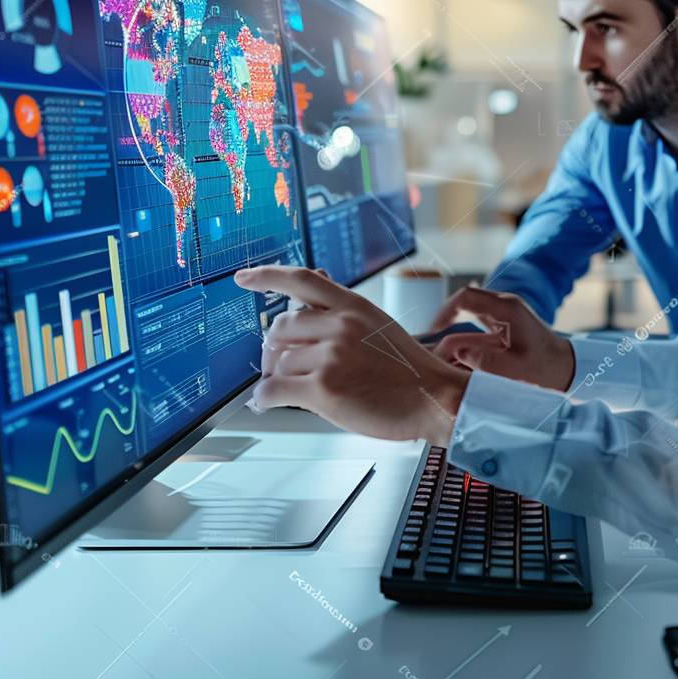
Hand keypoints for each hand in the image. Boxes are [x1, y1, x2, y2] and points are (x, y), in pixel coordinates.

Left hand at [233, 265, 468, 445]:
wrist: (434, 398)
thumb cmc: (408, 370)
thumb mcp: (378, 326)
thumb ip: (343, 315)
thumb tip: (309, 302)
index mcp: (353, 306)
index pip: (300, 280)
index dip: (266, 276)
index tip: (243, 277)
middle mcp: (340, 325)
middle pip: (280, 328)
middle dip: (274, 350)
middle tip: (278, 365)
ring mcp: (330, 356)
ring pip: (278, 363)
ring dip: (278, 379)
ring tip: (291, 390)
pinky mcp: (323, 388)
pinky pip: (273, 390)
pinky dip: (264, 399)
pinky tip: (268, 402)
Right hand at [426, 286, 574, 390]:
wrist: (568, 369)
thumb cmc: (545, 369)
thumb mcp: (514, 369)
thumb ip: (484, 361)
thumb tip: (456, 352)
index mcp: (507, 308)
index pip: (465, 297)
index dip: (444, 312)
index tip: (432, 331)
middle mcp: (503, 306)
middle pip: (463, 304)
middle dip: (444, 324)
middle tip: (431, 346)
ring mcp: (503, 314)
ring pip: (467, 317)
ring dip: (453, 335)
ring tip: (440, 357)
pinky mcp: (503, 326)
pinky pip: (475, 327)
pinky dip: (463, 342)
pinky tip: (455, 360)